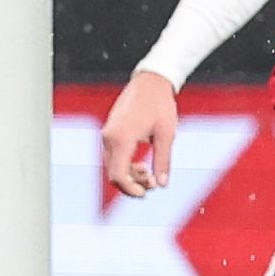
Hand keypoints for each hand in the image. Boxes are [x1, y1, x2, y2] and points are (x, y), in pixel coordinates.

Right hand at [101, 68, 180, 196]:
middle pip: (113, 173)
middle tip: (153, 185)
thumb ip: (163, 160)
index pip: (118, 175)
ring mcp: (107, 134)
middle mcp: (109, 138)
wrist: (150, 82)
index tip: (146, 193)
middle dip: (132, 183)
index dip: (130, 189)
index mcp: (122, 138)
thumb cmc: (160, 105)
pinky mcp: (109, 133)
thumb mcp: (167, 133)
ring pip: (112, 165)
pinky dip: (125, 164)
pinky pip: (113, 156)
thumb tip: (163, 184)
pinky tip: (141, 165)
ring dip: (129, 174)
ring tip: (150, 173)